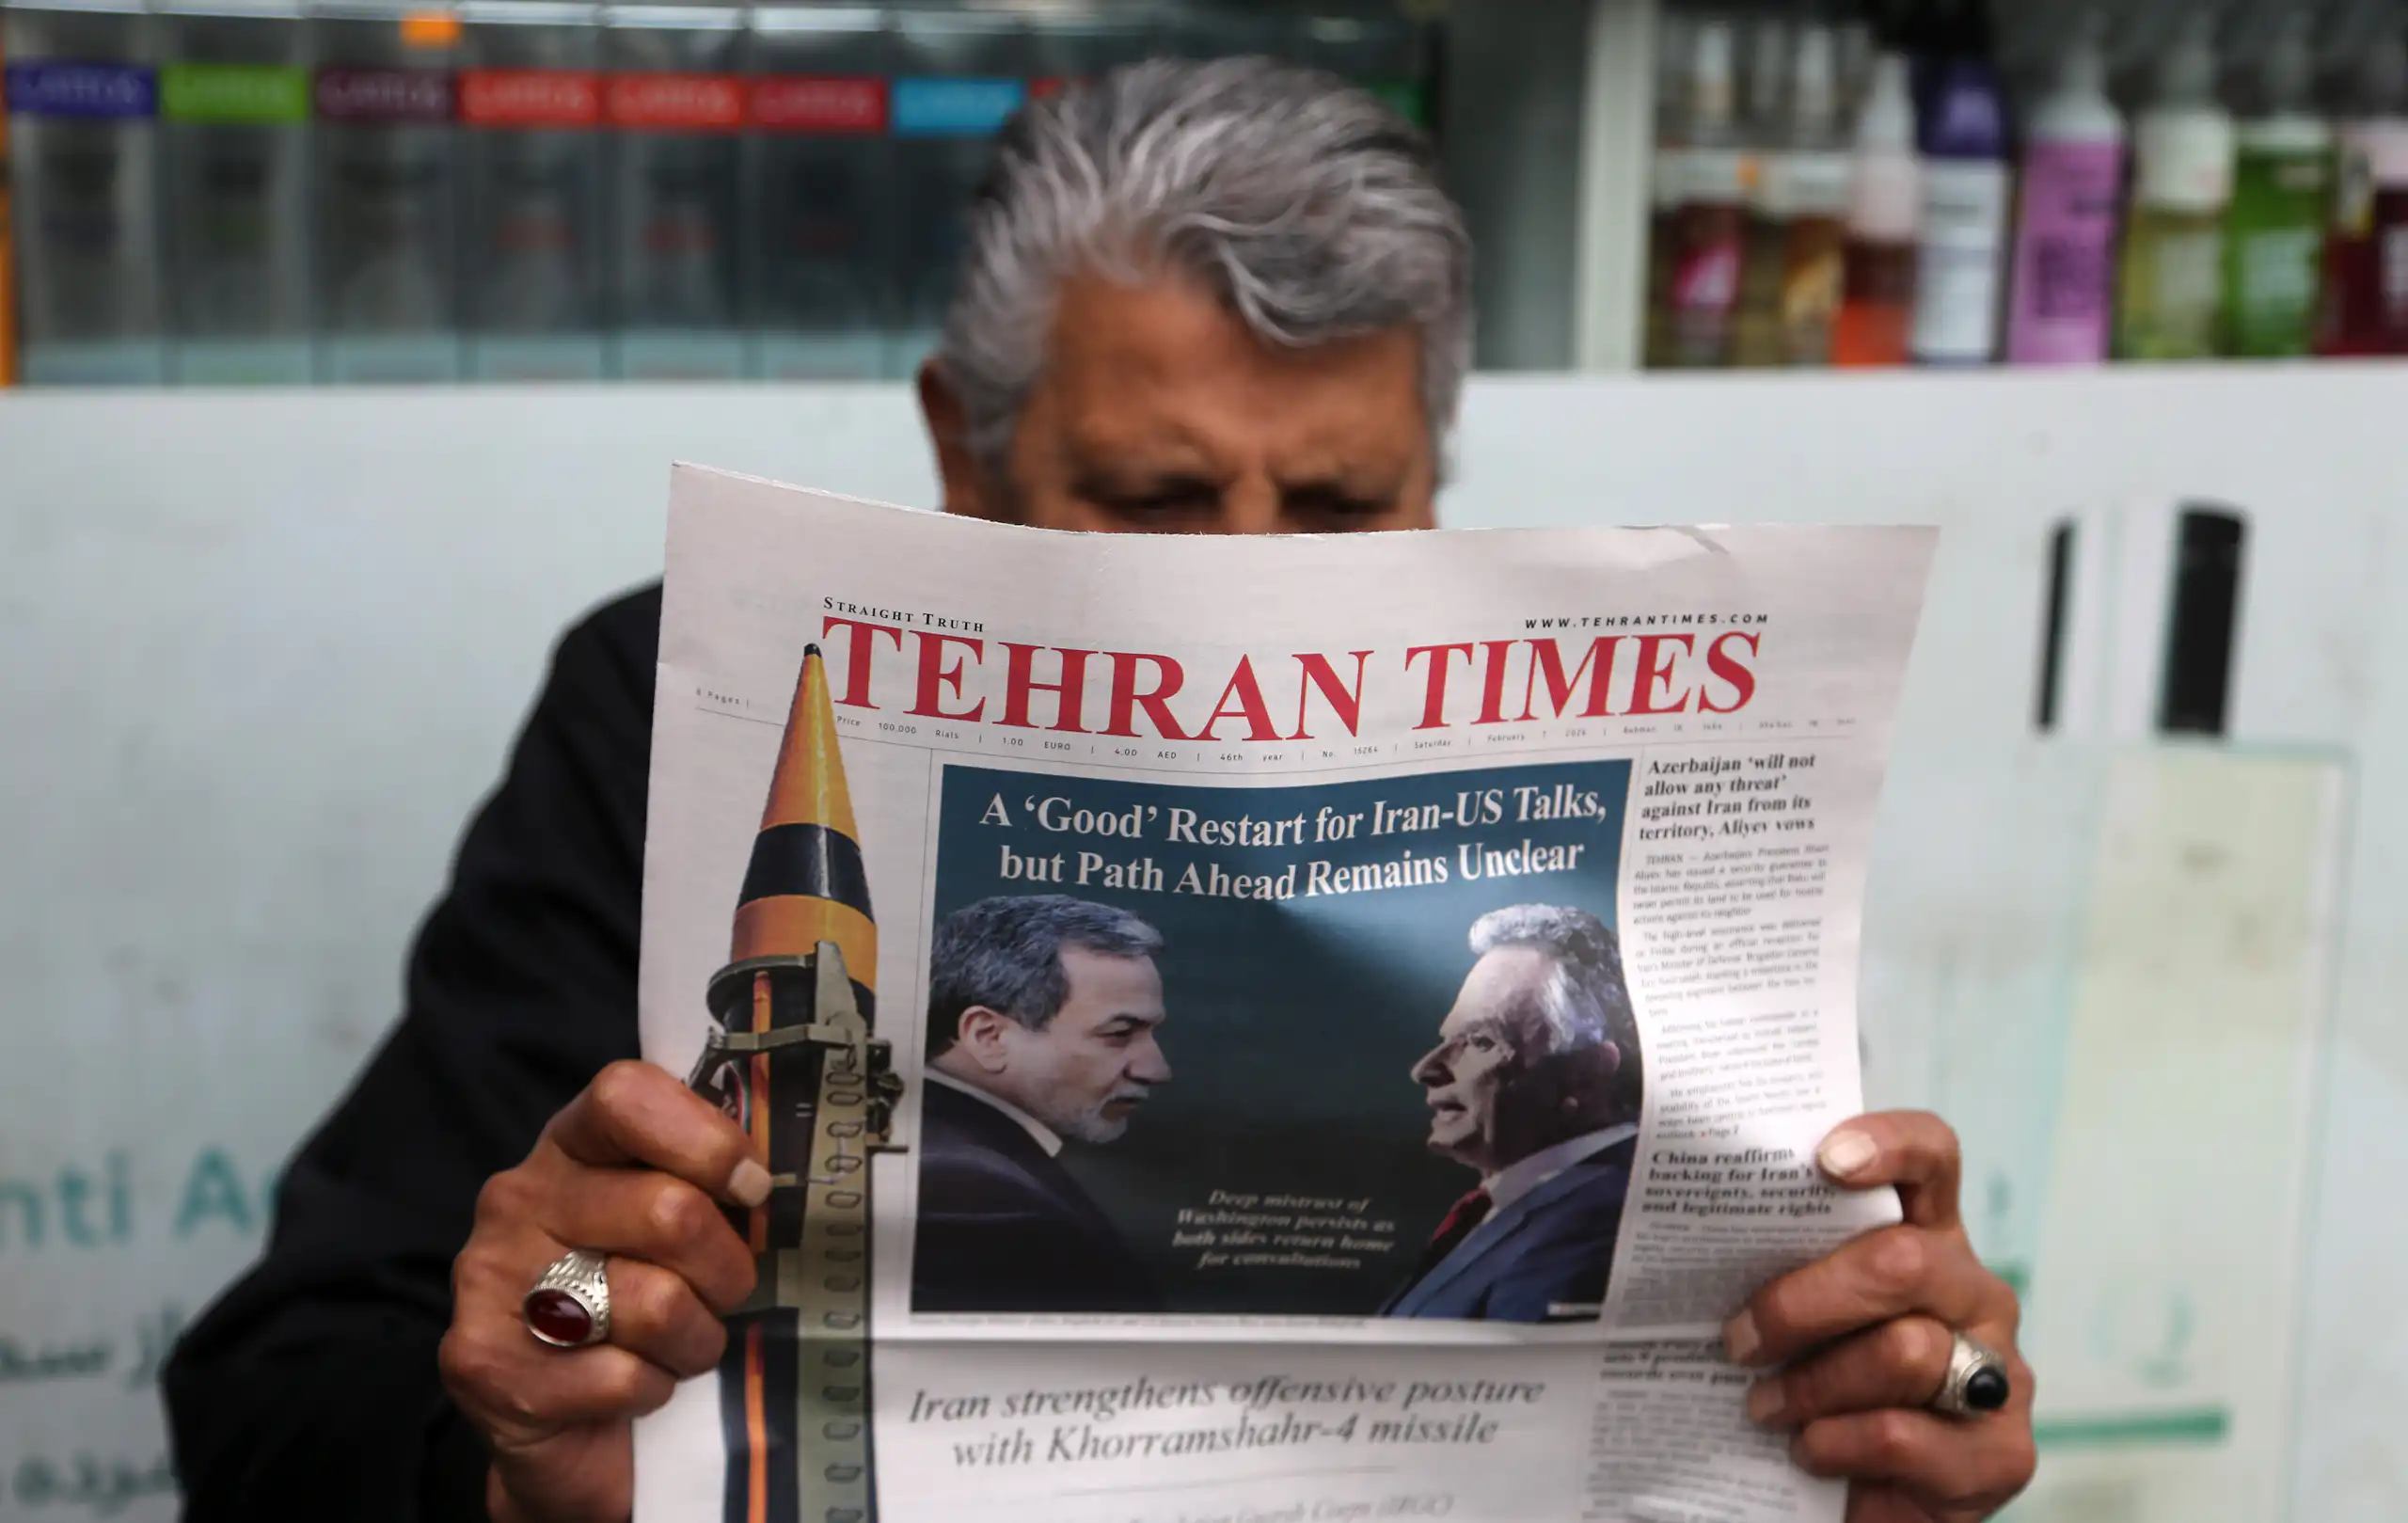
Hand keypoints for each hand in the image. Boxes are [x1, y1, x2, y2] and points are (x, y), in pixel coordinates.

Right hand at [439, 1060, 766, 1522]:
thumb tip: (768, 1179)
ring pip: (657, 1301)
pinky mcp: (486, 1363)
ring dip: (694, 1339)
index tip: (752, 1189)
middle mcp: (517, 1200)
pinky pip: (623, 1375)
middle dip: (725, 1270)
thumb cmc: (638, 1308)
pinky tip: (631, 1388)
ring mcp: (490, 1279)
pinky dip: (651, 1390)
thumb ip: (706, 1184)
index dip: (707, 1140)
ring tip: (678, 1347)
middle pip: (670, 1211)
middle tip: (722, 1295)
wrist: (562, 1437)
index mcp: (568, 1146)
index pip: (627, 1096)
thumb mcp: (672, 1228)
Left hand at [1724, 1112, 2035, 1522]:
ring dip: (1813, 1384)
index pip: (1933, 1159)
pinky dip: (1838, 1443)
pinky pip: (1903, 1434)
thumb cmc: (1823, 1386)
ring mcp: (1997, 1371)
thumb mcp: (1803, 1321)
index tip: (1825, 1158)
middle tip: (1739, 1340)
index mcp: (1928, 1240)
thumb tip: (1695, 1238)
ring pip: (1905, 1350)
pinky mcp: (2002, 1453)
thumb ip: (1782, 1273)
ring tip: (1765, 1407)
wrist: (1862, 1500)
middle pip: (1903, 1260)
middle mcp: (1974, 1293)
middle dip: (1801, 1302)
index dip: (1890, 1143)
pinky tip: (1810, 1451)